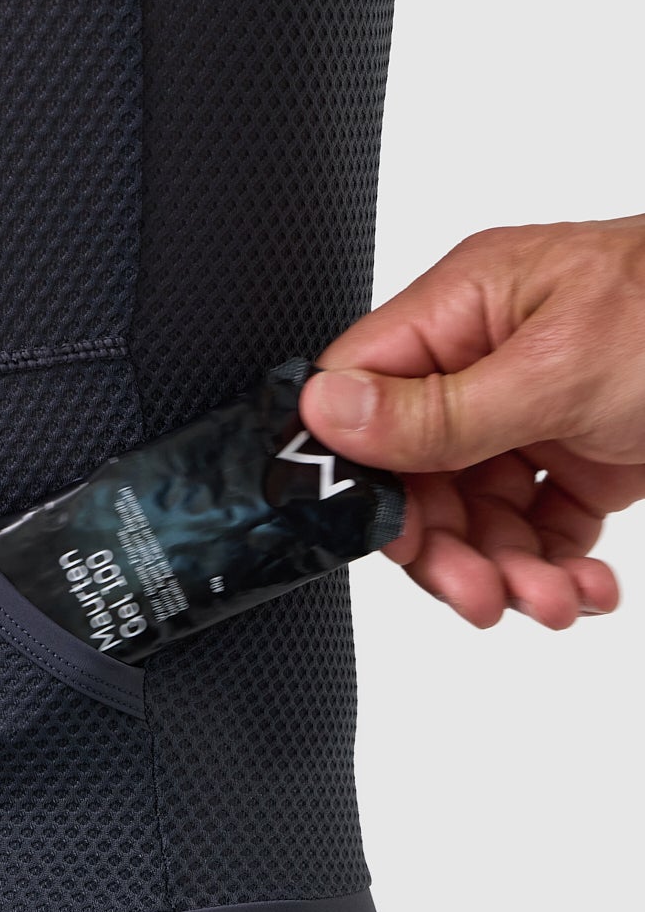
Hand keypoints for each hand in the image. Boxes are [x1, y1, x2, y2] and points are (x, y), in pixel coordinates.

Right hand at [300, 215, 644, 627]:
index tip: (391, 537)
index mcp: (467, 308)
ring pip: (479, 517)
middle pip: (419, 477)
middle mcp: (488, 358)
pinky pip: (539, 528)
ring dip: (511, 573)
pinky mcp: (580, 455)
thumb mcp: (558, 369)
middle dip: (454, 550)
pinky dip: (558, 568)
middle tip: (484, 599)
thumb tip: (325, 413)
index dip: (363, 476)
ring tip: (555, 604)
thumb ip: (438, 410)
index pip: (364, 395)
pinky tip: (587, 587)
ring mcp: (533, 410)